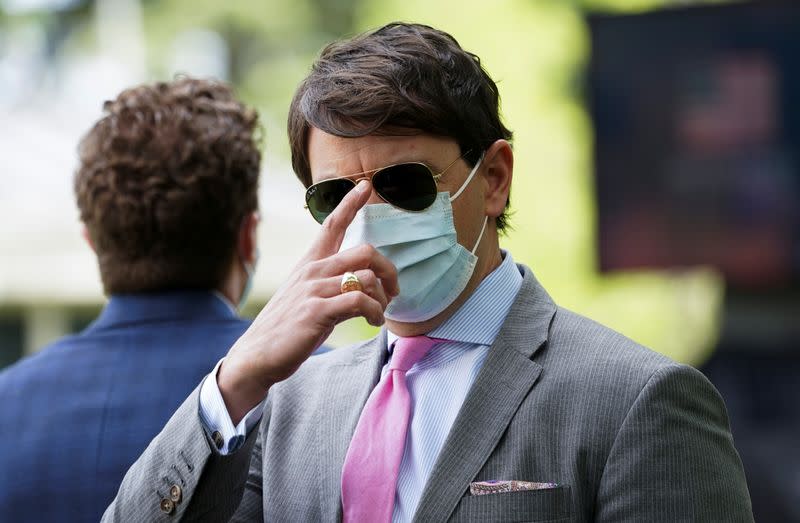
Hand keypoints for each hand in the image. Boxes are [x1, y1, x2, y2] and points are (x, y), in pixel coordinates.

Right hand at [218, 180, 398, 423]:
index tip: (366, 185)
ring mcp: (314, 289)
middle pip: (365, 251)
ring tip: (379, 314)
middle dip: (388, 270)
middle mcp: (313, 270)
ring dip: (383, 298)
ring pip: (366, 277)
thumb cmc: (286, 328)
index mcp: (310, 263)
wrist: (257, 355)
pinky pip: (360, 301)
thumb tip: (362, 287)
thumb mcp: (306, 297)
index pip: (332, 224)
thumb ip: (330, 285)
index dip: (350, 202)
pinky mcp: (317, 311)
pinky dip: (375, 312)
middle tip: (393, 292)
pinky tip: (373, 322)